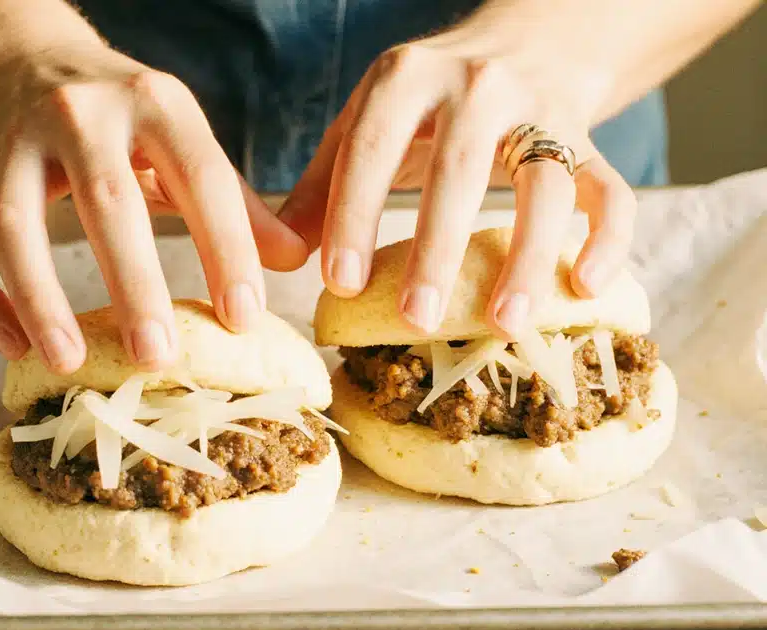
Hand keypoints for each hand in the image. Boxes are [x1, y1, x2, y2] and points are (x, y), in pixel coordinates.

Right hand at [0, 42, 307, 373]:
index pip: (202, 177)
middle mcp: (81, 115)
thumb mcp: (184, 139)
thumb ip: (236, 200)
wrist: (25, 61)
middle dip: (134, 283)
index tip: (244, 318)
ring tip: (71, 362)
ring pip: (14, 225)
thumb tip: (294, 261)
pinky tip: (14, 346)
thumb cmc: (123, 118)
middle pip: (106, 202)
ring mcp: (16, 144)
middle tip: (157, 356)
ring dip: (40, 300)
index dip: (226, 249)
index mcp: (154, 104)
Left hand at [279, 4, 636, 340]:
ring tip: (504, 324)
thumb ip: (323, 183)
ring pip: (544, 185)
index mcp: (407, 78)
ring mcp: (541, 112)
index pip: (372, 148)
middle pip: (458, 170)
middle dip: (435, 248)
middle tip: (415, 319)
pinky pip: (610, 189)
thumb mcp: (366, 122)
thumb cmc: (427, 102)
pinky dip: (608, 238)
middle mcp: (478, 86)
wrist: (523, 41)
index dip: (355, 216)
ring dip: (527, 258)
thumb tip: (281, 254)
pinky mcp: (589, 139)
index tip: (341, 285)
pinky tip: (586, 287)